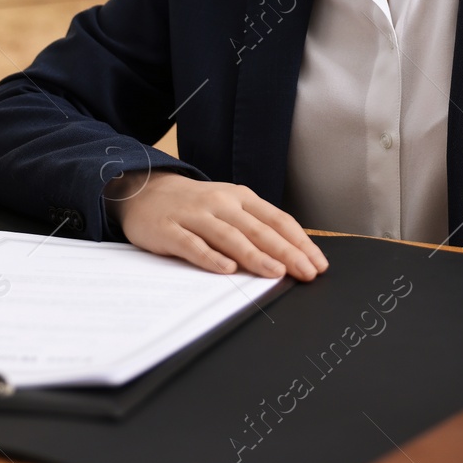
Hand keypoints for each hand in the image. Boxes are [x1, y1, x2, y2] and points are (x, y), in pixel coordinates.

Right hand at [102, 171, 328, 281]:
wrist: (144, 190)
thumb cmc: (194, 205)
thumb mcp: (228, 207)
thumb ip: (253, 227)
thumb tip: (288, 257)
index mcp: (240, 197)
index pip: (277, 220)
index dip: (299, 242)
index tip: (317, 263)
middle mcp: (221, 202)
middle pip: (259, 229)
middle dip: (286, 252)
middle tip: (306, 272)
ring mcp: (194, 215)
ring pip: (230, 236)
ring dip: (255, 256)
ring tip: (276, 272)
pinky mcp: (169, 230)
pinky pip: (192, 245)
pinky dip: (210, 257)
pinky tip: (226, 269)